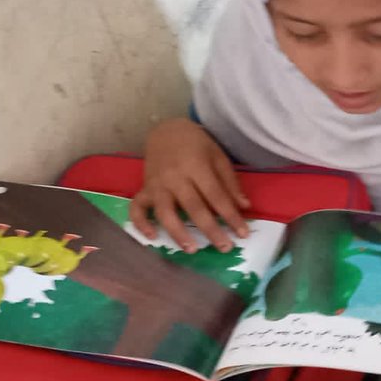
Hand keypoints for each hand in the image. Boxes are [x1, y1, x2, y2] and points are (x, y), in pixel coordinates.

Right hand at [129, 119, 249, 252]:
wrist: (166, 130)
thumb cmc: (197, 144)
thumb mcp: (218, 156)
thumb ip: (230, 182)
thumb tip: (244, 206)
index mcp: (196, 167)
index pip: (216, 196)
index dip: (231, 216)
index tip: (243, 233)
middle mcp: (175, 177)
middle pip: (193, 208)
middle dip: (210, 230)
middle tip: (225, 248)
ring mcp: (157, 184)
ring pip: (165, 212)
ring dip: (178, 233)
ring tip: (192, 250)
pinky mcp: (144, 189)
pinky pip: (137, 208)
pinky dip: (141, 223)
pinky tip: (151, 237)